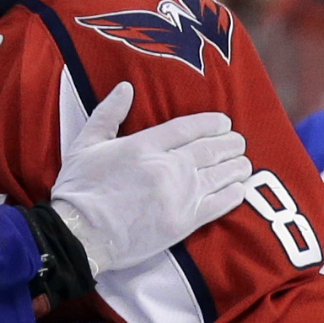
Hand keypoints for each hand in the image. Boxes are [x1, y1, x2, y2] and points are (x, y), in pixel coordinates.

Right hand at [49, 82, 250, 273]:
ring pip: (220, 175)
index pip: (188, 128)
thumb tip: (126, 88)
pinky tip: (240, 188)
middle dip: (229, 143)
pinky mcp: (185, 222)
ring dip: (236, 166)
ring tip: (244, 161)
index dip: (211, 123)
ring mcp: (180, 195)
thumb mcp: (85, 144)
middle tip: (238, 140)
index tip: (223, 122)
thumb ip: (107, 114)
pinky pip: (219, 204)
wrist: (82, 234)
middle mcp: (168, 167)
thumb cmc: (80, 188)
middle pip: (209, 149)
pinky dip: (234, 194)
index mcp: (144, 145)